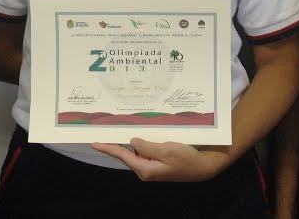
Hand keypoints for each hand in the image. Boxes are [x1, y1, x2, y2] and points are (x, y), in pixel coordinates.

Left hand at [90, 138, 228, 181]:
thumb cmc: (186, 159)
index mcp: (145, 169)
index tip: (95, 142)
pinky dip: (141, 143)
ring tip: (120, 129)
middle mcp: (146, 170)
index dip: (108, 148)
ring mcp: (152, 167)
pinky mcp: (158, 163)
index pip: (123, 155)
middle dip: (116, 143)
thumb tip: (132, 141)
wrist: (204, 166)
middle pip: (127, 154)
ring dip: (129, 142)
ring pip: (136, 152)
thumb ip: (147, 146)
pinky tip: (139, 134)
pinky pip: (145, 151)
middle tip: (106, 130)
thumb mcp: (167, 150)